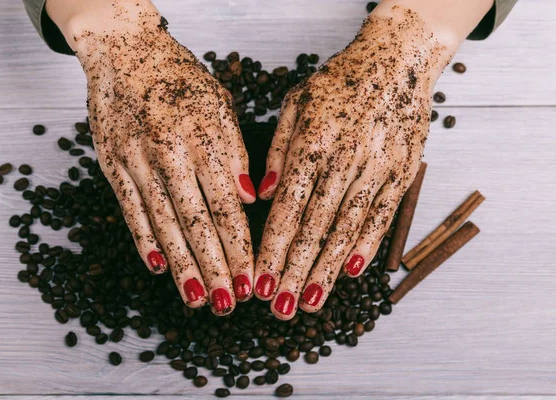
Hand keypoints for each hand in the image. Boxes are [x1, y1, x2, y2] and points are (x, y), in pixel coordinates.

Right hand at [50, 0, 255, 314]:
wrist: (123, 52)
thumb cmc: (179, 79)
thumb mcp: (219, 105)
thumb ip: (235, 152)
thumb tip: (251, 196)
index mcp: (202, 137)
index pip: (226, 204)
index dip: (240, 245)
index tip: (253, 277)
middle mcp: (168, 152)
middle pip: (196, 221)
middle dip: (215, 267)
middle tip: (229, 303)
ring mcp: (136, 159)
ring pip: (163, 223)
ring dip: (181, 265)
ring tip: (198, 298)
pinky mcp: (112, 164)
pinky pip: (130, 209)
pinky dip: (144, 240)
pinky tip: (158, 267)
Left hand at [254, 5, 458, 318]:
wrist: (397, 61)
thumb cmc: (340, 81)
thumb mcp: (297, 102)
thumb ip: (279, 150)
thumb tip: (263, 194)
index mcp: (314, 141)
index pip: (288, 207)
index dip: (272, 247)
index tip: (258, 280)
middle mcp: (346, 159)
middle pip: (316, 226)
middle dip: (295, 270)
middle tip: (279, 307)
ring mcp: (378, 167)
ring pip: (349, 228)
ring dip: (328, 269)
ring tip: (309, 302)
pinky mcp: (403, 172)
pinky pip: (384, 215)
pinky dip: (369, 245)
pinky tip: (354, 273)